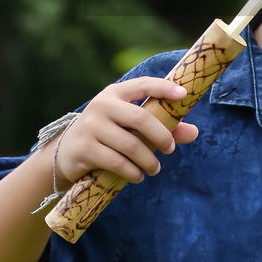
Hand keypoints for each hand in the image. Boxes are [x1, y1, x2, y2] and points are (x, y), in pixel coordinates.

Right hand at [57, 77, 198, 187]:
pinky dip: (133, 172)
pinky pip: (117, 162)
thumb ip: (162, 126)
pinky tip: (139, 176)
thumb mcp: (130, 125)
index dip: (164, 87)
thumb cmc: (108, 134)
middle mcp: (102, 105)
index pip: (143, 84)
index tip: (184, 94)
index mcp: (116, 93)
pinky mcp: (85, 148)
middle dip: (161, 136)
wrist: (67, 151)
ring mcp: (91, 126)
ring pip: (130, 145)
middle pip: (140, 118)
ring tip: (155, 169)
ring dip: (149, 160)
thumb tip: (194, 132)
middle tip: (170, 149)